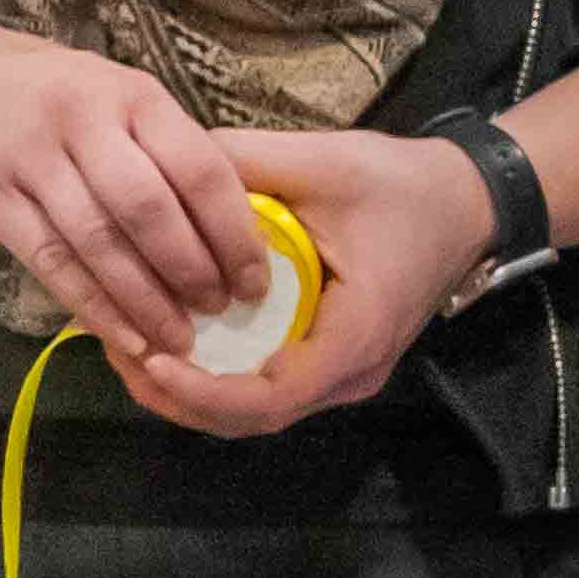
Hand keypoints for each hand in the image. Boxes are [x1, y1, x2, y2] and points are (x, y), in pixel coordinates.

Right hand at [0, 7, 267, 354]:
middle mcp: (83, 121)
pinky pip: (50, 261)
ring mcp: (31, 159)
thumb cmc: (50, 89)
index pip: (199, 169)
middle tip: (219, 312)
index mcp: (132, 95)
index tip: (255, 281)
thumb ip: (164, 147)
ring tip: (177, 339)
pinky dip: (91, 306)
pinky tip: (123, 336)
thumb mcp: (115, 94)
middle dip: (192, 271)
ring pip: (98, 243)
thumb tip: (230, 229)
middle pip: (149, 211)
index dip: (233, 233)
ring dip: (144, 300)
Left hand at [111, 123, 476, 438]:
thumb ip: (245, 162)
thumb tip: (161, 160)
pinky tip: (166, 342)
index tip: (149, 357)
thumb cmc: (400, 185)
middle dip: (176, 396)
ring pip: (252, 411)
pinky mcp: (328, 362)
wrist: (465, 202)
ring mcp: (341, 374)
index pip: (268, 399)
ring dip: (187, 392)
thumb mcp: (323, 162)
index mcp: (353, 335)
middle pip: (250, 417)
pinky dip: (212, 377)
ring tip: (126, 348)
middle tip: (114, 349)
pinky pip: (263, 388)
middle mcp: (349, 372)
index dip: (201, 391)